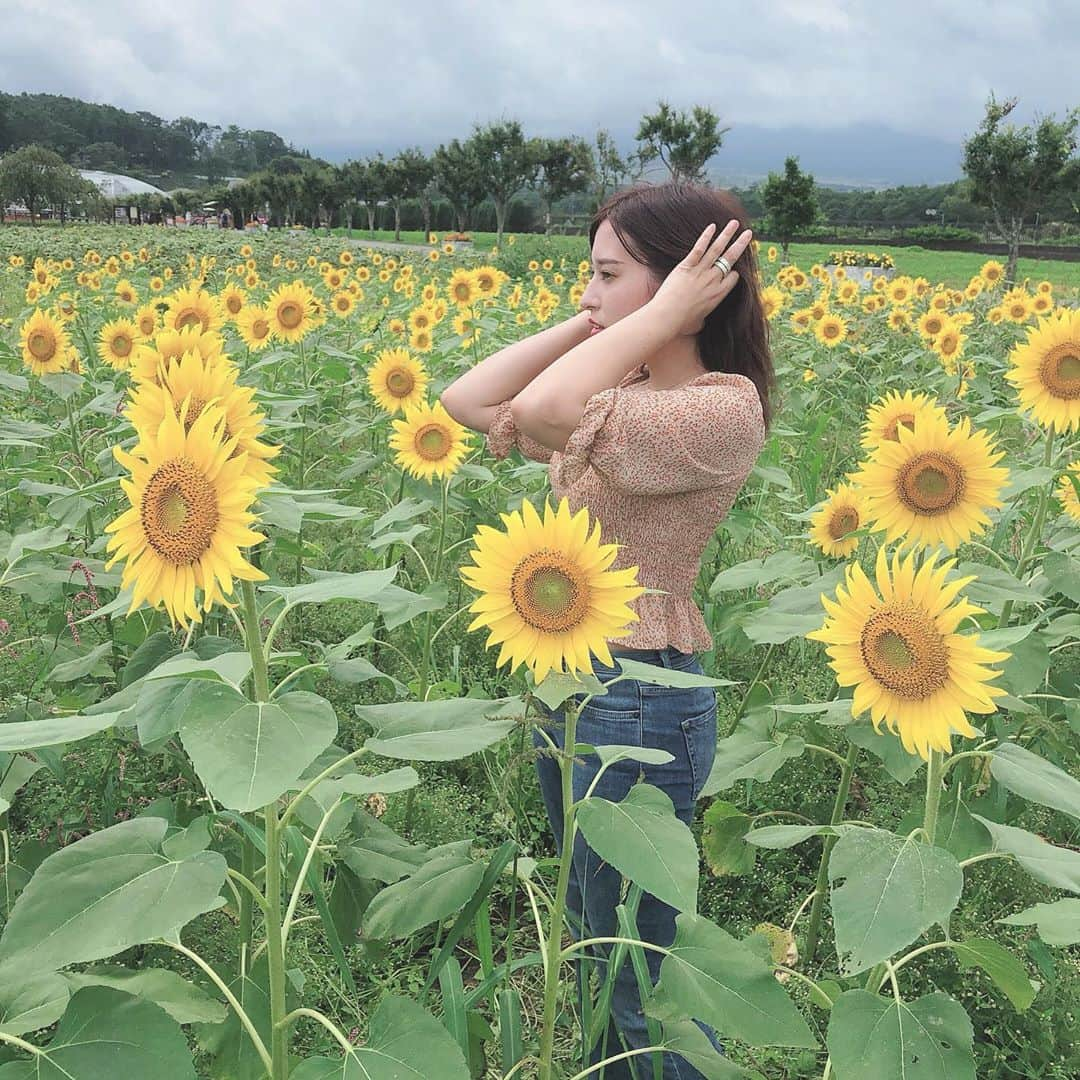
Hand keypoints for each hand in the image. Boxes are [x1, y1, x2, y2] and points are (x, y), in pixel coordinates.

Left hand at [647, 219, 752, 336]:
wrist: (667, 317)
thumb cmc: (680, 324)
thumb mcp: (698, 324)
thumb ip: (702, 320)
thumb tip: (700, 324)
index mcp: (719, 295)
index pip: (733, 277)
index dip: (732, 272)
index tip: (731, 269)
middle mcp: (713, 280)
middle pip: (731, 258)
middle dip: (741, 244)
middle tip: (749, 233)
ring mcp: (700, 271)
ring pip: (717, 249)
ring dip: (727, 234)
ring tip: (735, 223)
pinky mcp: (686, 266)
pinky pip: (699, 248)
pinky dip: (706, 237)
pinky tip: (712, 226)